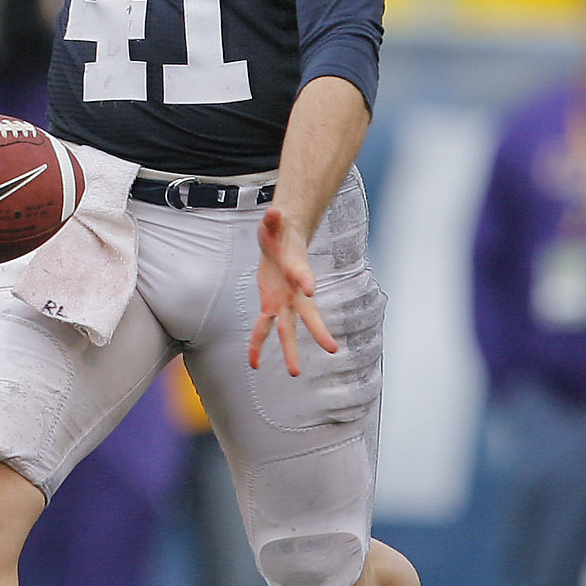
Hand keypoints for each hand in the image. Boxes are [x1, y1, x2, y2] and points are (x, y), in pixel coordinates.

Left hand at [247, 205, 338, 374]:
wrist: (284, 242)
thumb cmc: (279, 232)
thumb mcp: (273, 223)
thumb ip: (273, 220)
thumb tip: (274, 211)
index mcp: (295, 268)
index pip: (301, 273)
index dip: (304, 279)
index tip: (310, 289)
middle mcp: (293, 290)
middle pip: (307, 313)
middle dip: (318, 330)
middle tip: (332, 348)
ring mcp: (283, 300)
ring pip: (288, 329)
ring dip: (290, 351)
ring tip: (295, 374)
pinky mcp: (270, 305)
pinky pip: (263, 328)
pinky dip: (257, 345)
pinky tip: (253, 364)